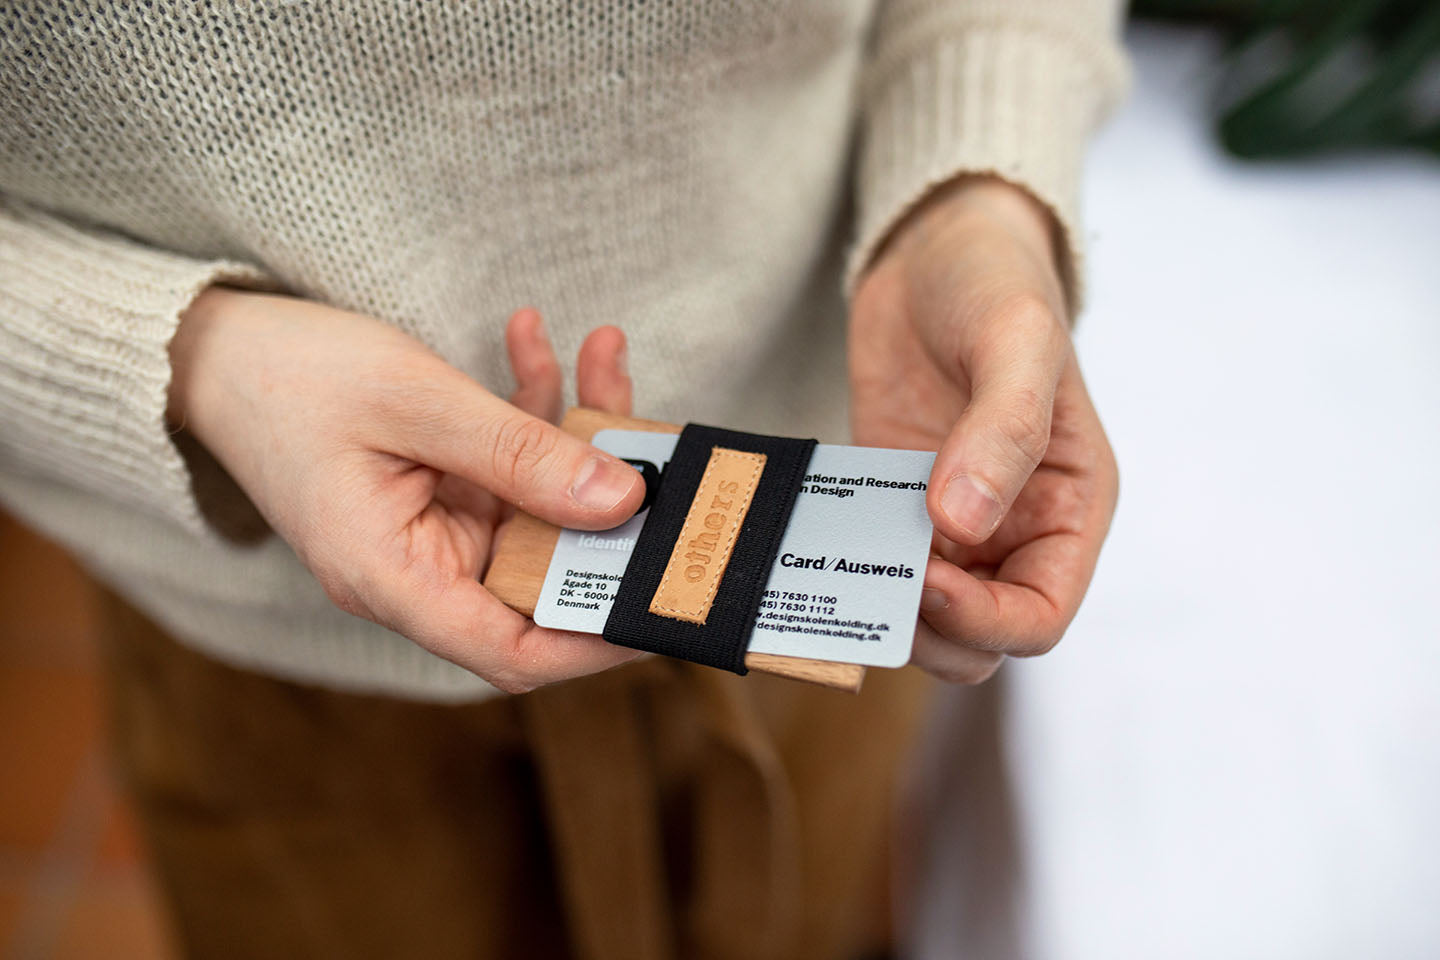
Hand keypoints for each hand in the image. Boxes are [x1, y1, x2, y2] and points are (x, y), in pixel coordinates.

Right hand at [168, 290, 645, 692]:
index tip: (666, 606)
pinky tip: (539, 340)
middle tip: (668, 448)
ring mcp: (433, 528)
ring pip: (538, 505)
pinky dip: (534, 407)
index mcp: (392, 578)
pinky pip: (510, 463)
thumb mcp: (413, 401)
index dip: (595, 642)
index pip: (510, 652)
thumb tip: (624, 500)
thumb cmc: (289, 377)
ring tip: (603, 349)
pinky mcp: (442, 488)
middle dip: (611, 504)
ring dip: (578, 430)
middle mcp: (418, 568)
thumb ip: (520, 452)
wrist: (215, 348)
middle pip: (543, 569)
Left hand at [849, 177, 1118, 683]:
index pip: (1040, 617)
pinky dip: (847, 568)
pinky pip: (873, 562)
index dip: (985, 621)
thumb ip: (1003, 431)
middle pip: (980, 638)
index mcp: (1070, 507)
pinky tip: (816, 541)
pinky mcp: (893, 502)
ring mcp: (951, 521)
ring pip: (924, 618)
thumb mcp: (1016, 341)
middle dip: (930, 628)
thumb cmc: (997, 283)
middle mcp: (1016, 528)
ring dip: (885, 608)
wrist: (935, 246)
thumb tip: (963, 522)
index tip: (928, 577)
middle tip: (878, 572)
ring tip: (846, 561)